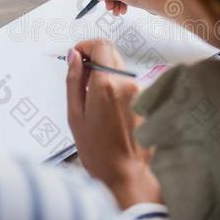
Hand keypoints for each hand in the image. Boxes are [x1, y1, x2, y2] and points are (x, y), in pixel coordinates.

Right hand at [66, 39, 160, 208]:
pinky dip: (116, 87)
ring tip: (93, 100)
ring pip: (119, 69)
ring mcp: (139, 92)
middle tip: (82, 77)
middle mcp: (127, 84)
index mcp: (106, 85)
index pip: (101, 45)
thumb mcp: (75, 115)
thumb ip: (74, 80)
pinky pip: (128, 83)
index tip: (77, 55)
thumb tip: (73, 56)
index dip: (86, 46)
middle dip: (95, 59)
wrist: (125, 174)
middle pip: (111, 54)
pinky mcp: (146, 101)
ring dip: (105, 74)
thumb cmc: (97, 151)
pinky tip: (108, 110)